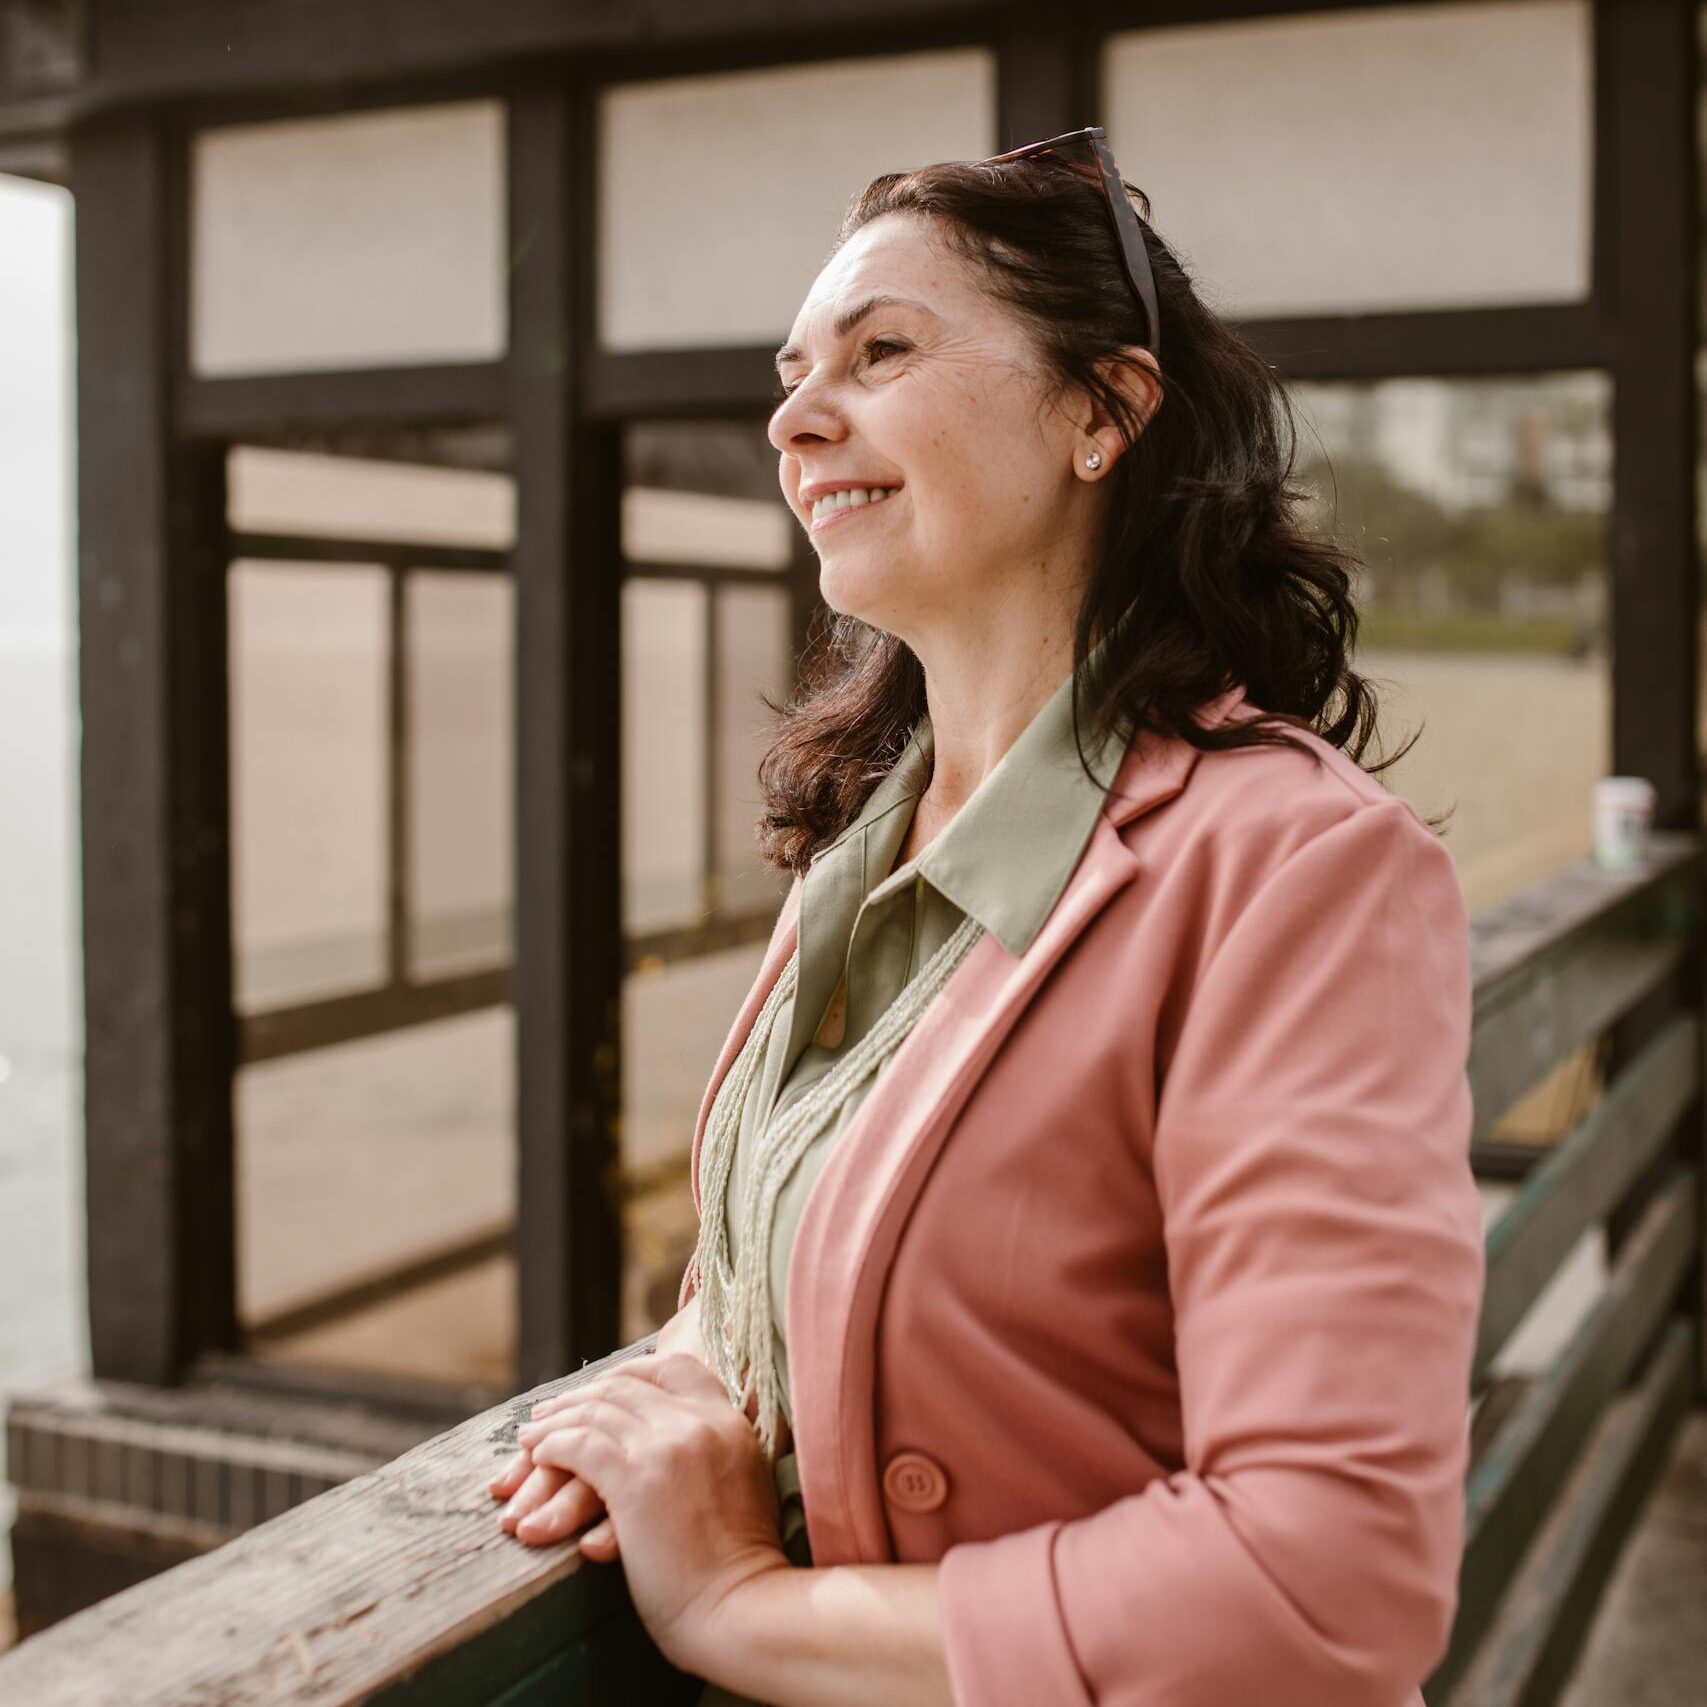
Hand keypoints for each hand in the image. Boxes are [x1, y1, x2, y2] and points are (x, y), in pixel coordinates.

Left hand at [510, 1351, 790, 1675]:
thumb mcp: (741, 1484)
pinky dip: (552, 1447)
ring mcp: (668, 1447)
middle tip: (547, 1415)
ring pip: (596, 1411)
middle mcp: (699, 1422)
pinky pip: (580, 1445)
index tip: (600, 1388)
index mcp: (730, 1421)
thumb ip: (714, 1453)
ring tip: (530, 1439)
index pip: (676, 1367)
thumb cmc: (739, 1565)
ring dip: (556, 1423)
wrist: (740, 1607)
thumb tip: (679, 1449)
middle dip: (580, 1398)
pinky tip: (536, 1457)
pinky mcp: (636, 1480)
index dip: (631, 1373)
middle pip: (627, 1386)